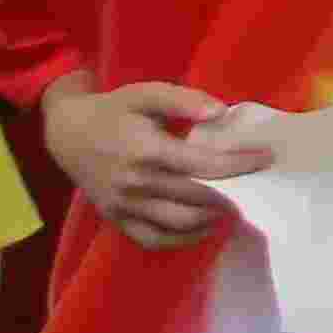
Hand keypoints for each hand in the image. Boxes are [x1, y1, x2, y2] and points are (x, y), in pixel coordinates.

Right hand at [45, 78, 267, 249]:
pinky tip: (202, 226)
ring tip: (233, 207)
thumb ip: (184, 99)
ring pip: (178, 224)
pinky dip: (181, 239)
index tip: (265, 159)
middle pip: (197, 198)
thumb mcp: (146, 93)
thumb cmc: (114, 111)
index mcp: (147, 151)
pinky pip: (153, 239)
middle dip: (232, 194)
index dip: (239, 164)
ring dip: (211, 219)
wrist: (67, 134)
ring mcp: (125, 206)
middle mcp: (136, 184)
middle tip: (255, 187)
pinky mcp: (117, 219)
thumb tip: (220, 112)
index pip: (204, 165)